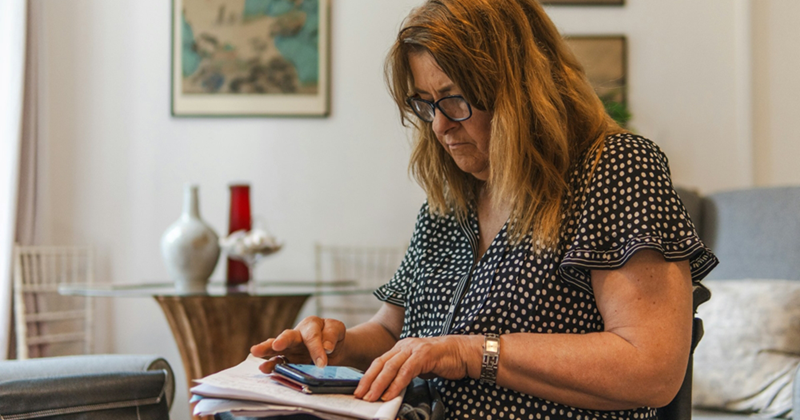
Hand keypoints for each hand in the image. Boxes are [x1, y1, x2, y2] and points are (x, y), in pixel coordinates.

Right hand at [250, 316, 345, 373]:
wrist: (334, 348)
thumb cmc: (334, 336)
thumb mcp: (338, 330)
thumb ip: (332, 335)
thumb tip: (326, 347)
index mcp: (311, 324)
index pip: (312, 336)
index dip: (316, 349)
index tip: (322, 363)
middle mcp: (298, 334)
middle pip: (288, 336)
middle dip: (282, 341)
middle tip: (276, 345)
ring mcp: (290, 348)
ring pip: (276, 347)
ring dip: (267, 350)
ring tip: (255, 352)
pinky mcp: (288, 359)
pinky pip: (278, 362)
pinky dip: (271, 365)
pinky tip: (264, 368)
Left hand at [354, 335, 479, 401]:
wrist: (462, 352)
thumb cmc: (442, 361)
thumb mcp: (418, 366)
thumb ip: (405, 372)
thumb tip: (391, 388)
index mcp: (401, 348)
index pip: (379, 362)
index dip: (368, 377)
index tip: (360, 390)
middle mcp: (404, 346)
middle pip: (380, 363)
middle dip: (368, 381)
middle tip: (360, 395)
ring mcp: (414, 349)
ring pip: (391, 367)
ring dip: (379, 384)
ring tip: (372, 397)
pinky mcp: (424, 355)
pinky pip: (406, 371)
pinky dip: (397, 383)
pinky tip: (391, 394)